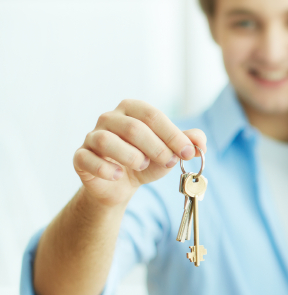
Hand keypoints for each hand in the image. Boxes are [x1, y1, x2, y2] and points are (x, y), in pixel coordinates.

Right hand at [73, 100, 206, 207]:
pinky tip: (118, 176)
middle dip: (156, 147)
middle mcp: (109, 118)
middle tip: (168, 161)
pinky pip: (87, 159)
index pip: (153, 115)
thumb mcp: (170, 152)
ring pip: (107, 140)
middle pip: (132, 127)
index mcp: (132, 110)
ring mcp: (92, 136)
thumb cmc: (146, 161)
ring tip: (142, 165)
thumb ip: (186, 144)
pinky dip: (105, 169)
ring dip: (131, 156)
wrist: (120, 184)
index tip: (187, 152)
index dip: (172, 134)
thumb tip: (200, 141)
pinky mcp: (80, 156)